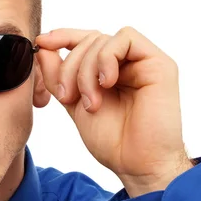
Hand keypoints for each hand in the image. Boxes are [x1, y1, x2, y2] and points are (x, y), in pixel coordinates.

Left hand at [36, 27, 193, 196]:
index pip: (84, 40)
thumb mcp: (72, 102)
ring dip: (86, 70)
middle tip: (67, 97)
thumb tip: (42, 46)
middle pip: (89, 39)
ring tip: (90, 103)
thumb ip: (58, 75)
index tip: (41, 43)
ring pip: (102, 40)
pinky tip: (106, 83)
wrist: (136, 164)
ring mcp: (143, 61)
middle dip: (70, 66)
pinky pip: (126, 38)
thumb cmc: (111, 139)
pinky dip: (106, 58)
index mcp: (109, 70)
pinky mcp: (159, 63)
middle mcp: (127, 62)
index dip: (62, 37)